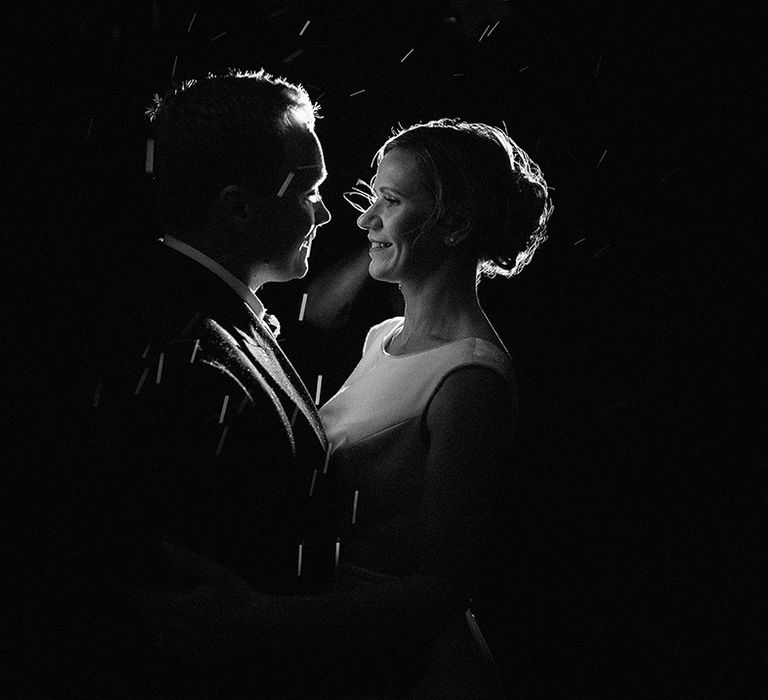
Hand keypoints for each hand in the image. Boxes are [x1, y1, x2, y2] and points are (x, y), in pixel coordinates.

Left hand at [135, 542, 269, 664]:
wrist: (257, 624)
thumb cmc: (238, 595)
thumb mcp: (214, 573)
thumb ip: (187, 560)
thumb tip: (164, 546)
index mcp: (182, 605)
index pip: (148, 600)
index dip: (139, 594)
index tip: (133, 588)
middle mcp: (179, 627)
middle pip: (149, 618)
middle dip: (145, 607)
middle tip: (145, 598)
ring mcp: (185, 644)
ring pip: (157, 634)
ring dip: (154, 622)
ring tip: (158, 612)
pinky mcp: (193, 654)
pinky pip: (170, 648)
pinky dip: (166, 638)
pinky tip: (174, 629)